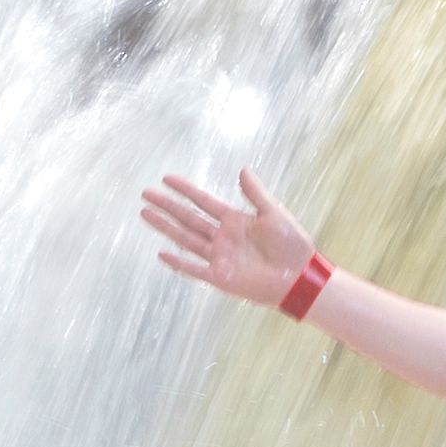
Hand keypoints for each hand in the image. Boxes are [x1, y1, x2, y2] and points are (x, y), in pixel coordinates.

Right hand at [141, 166, 320, 307]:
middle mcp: (222, 237)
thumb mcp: (274, 213)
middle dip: (167, 206)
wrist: (300, 278)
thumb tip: (242, 169)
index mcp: (235, 220)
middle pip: (188, 218)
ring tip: (145, 214)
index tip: (166, 179)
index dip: (185, 190)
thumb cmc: (292, 245)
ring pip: (186, 239)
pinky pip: (194, 268)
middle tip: (145, 194)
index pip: (203, 202)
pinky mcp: (220, 277)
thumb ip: (255, 193)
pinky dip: (178, 262)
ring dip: (166, 227)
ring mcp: (219, 257)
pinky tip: (161, 253)